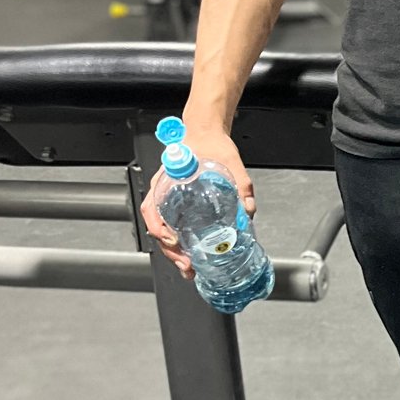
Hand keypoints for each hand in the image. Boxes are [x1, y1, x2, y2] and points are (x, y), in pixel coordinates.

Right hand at [141, 127, 254, 282]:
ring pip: (164, 229)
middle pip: (157, 226)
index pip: (152, 208)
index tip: (172, 241)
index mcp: (168, 179)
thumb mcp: (229, 160)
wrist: (207, 132)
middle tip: (187, 265)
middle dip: (170, 250)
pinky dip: (180, 241)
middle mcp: (163, 190)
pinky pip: (173, 224)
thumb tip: (248, 210)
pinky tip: (191, 253)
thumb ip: (241, 184)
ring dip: (173, 250)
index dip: (160, 228)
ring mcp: (169, 197)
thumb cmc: (210, 142)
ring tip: (188, 267)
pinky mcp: (179, 202)